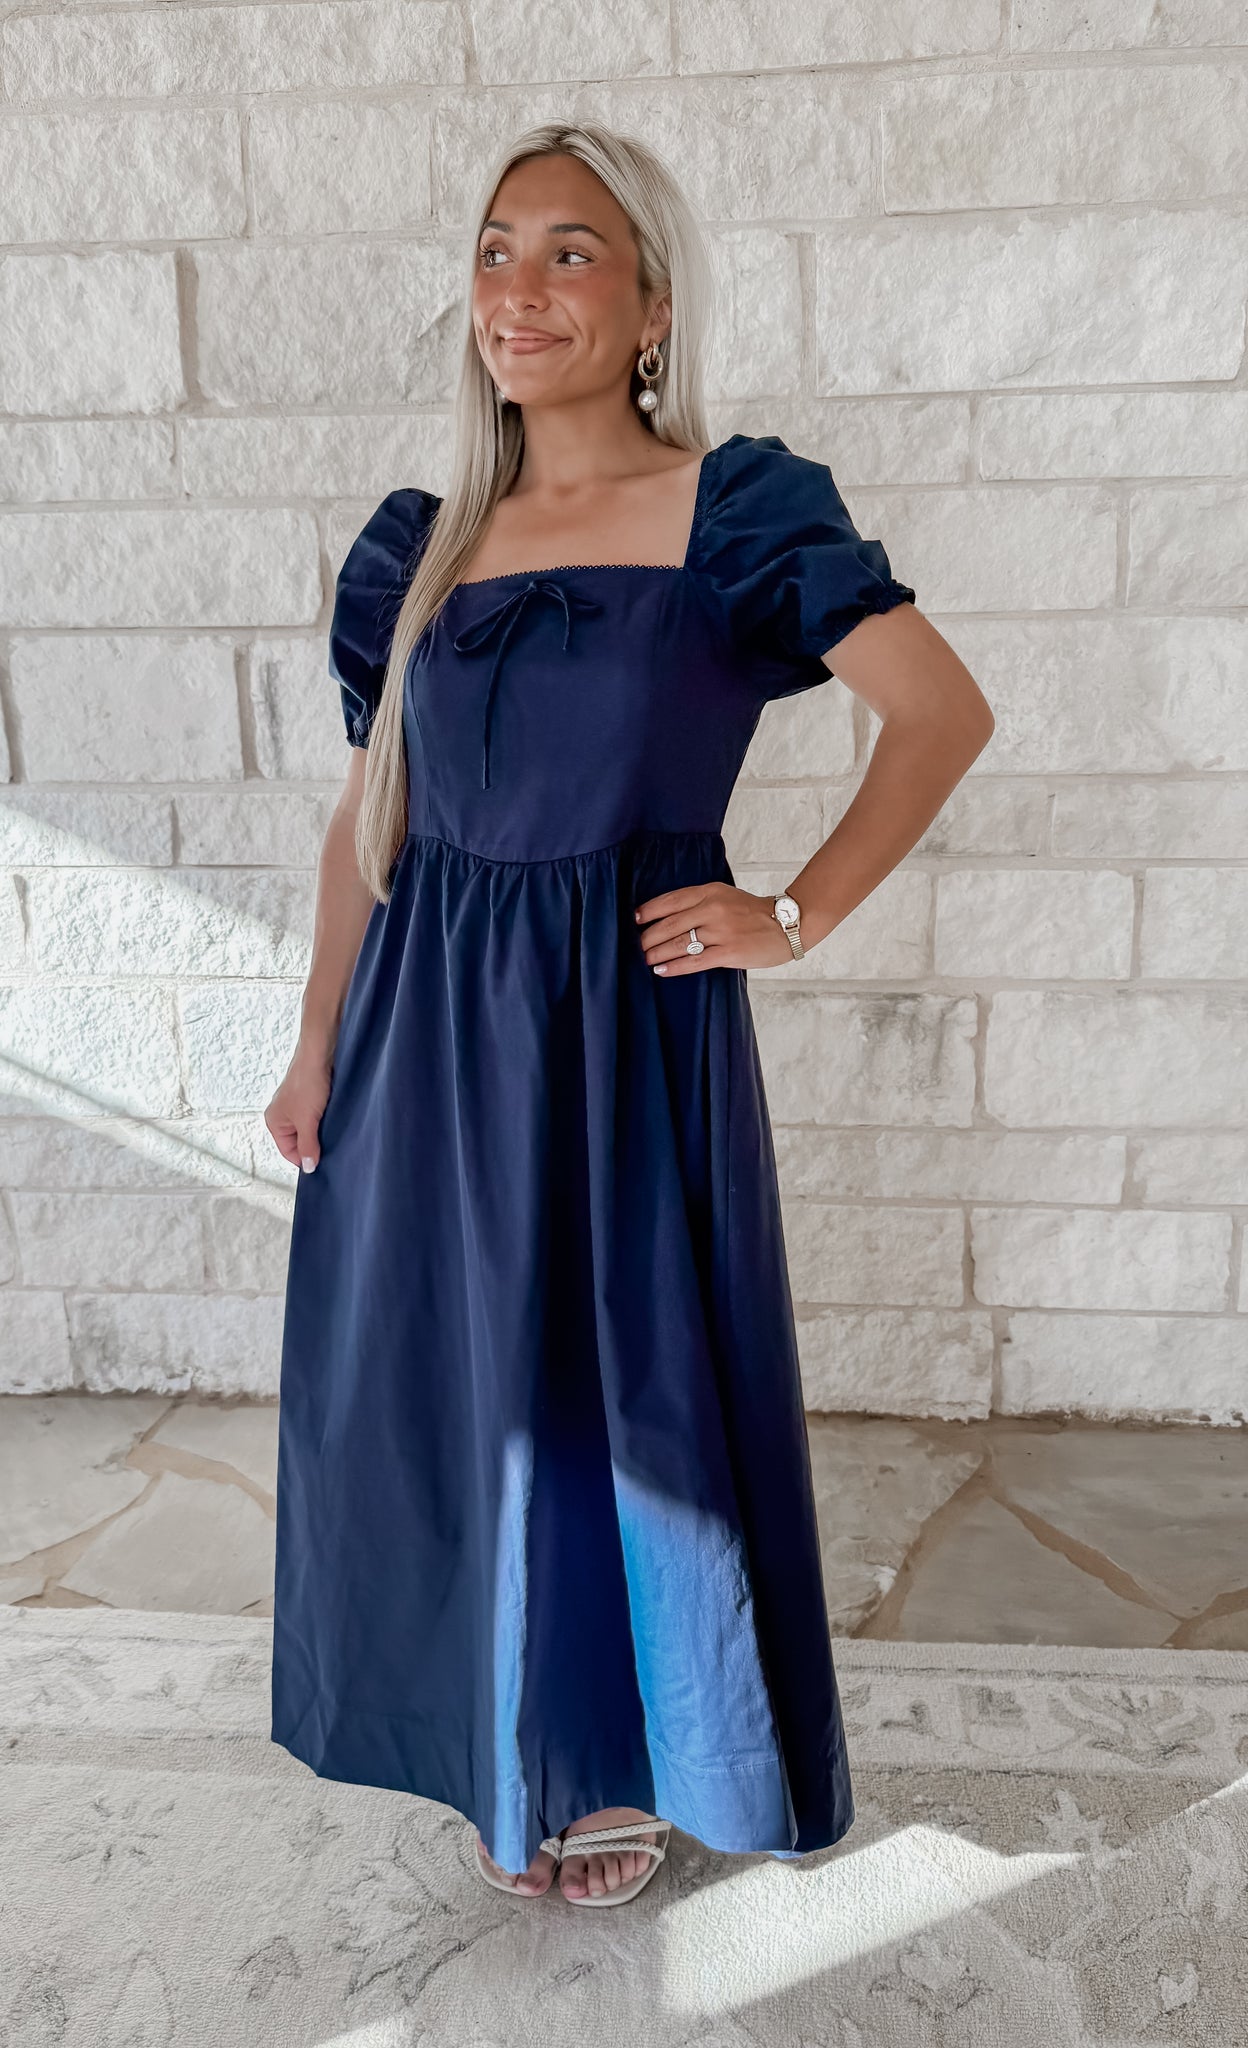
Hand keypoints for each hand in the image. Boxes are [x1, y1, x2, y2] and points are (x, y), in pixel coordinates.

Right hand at [264, 1046, 334, 1170]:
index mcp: (274, 1122)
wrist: (319, 1054)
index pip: (288, 1152)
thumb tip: (308, 1167)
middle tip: (330, 1144)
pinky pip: (315, 1116)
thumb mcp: (308, 1121)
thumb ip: (308, 1146)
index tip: (322, 1162)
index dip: (305, 1158)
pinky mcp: (308, 1097)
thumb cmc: (308, 1083)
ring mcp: (294, 1106)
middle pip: (298, 1141)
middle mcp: (281, 1114)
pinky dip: (323, 1119)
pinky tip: (332, 1117)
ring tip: (331, 1128)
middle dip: (313, 1144)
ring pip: (308, 1128)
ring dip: (320, 1131)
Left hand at [633, 881, 796, 975]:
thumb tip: (668, 917)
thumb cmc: (752, 912)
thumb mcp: (725, 896)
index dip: (649, 910)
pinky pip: (694, 961)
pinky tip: (661, 970)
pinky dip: (674, 967)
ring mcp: (721, 931)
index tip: (635, 919)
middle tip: (638, 945)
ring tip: (645, 959)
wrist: (787, 924)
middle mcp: (713, 909)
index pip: (671, 900)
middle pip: (670, 924)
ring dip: (656, 953)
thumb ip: (700, 902)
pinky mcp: (728, 952)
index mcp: (711, 891)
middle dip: (649, 936)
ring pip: (678, 943)